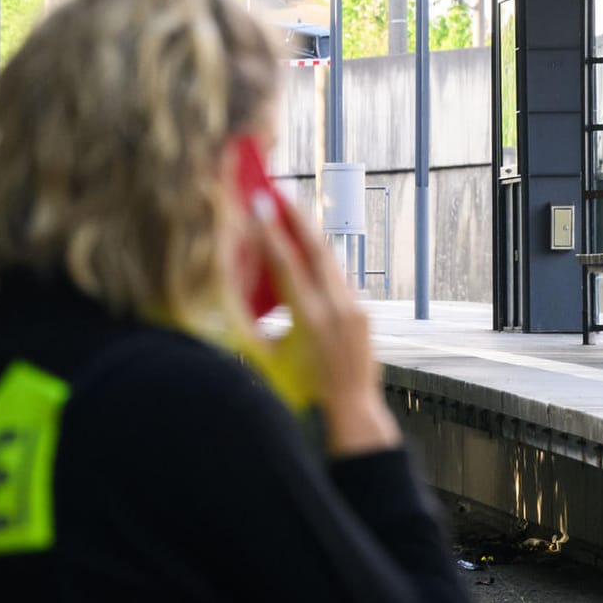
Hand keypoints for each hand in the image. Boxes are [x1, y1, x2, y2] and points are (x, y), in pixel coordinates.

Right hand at [251, 200, 400, 455]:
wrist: (352, 407)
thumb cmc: (304, 389)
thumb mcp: (273, 357)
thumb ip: (258, 325)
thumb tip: (238, 295)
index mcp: (309, 320)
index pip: (288, 266)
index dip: (272, 233)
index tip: (260, 206)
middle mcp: (336, 309)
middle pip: (317, 252)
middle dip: (298, 219)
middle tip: (281, 194)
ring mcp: (354, 309)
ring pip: (331, 262)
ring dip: (311, 237)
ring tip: (293, 215)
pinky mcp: (363, 312)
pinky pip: (339, 279)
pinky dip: (322, 263)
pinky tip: (308, 251)